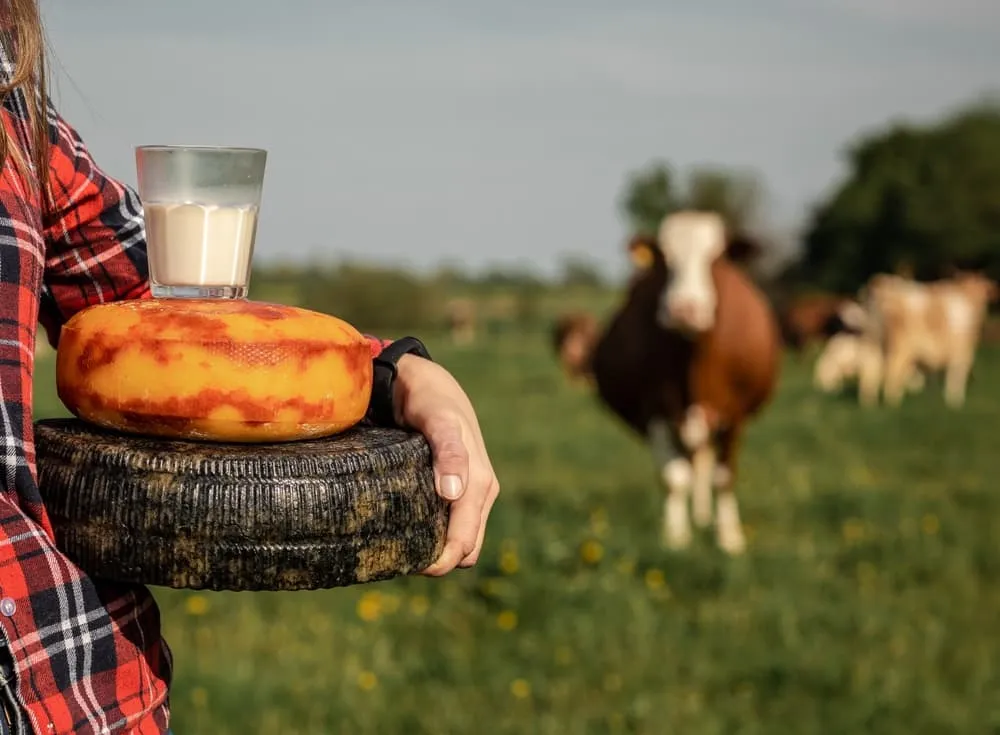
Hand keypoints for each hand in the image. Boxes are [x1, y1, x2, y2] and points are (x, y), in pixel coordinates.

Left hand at [392, 354, 498, 574]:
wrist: (426, 381)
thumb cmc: (430, 399)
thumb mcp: (438, 419)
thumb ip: (448, 451)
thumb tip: (454, 493)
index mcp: (481, 484)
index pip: (466, 542)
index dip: (441, 562)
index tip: (408, 566)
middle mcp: (480, 492)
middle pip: (465, 548)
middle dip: (438, 561)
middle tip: (396, 559)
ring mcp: (469, 491)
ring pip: (459, 539)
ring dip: (435, 550)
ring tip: (398, 546)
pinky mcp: (456, 488)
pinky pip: (449, 523)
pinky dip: (432, 533)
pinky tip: (405, 527)